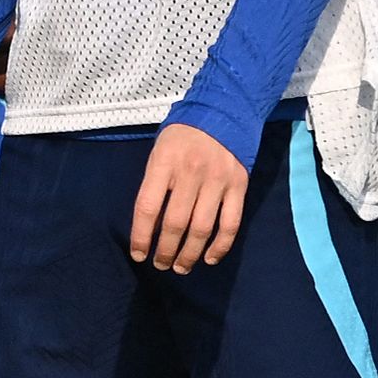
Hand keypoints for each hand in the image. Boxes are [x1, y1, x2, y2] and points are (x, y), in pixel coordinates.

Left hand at [126, 122, 248, 272]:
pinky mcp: (239, 186)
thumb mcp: (159, 151)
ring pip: (202, 228)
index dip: (141, 236)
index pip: (148, 207)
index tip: (138, 255)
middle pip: (175, 223)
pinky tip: (209, 258)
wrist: (224, 110)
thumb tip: (149, 224)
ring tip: (181, 267)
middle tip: (160, 265)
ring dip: (190, 254)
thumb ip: (155, 184)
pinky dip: (220, 246)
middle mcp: (191, 173)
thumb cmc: (183, 135)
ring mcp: (217, 180)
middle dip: (165, 250)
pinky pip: (230, 223)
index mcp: (164, 163)